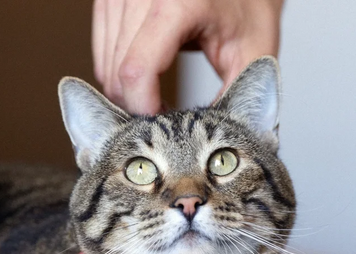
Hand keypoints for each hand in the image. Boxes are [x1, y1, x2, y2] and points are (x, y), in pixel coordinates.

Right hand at [92, 0, 283, 113]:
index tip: (167, 127)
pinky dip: (122, 76)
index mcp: (175, 2)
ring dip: (130, 94)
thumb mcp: (253, 51)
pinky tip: (149, 78)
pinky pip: (102, 55)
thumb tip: (204, 137)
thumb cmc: (247, 2)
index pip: (136, 73)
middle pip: (117, 76)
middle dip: (140, 108)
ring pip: (105, 69)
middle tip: (171, 116)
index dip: (146, 112)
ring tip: (162, 97)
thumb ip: (233, 95)